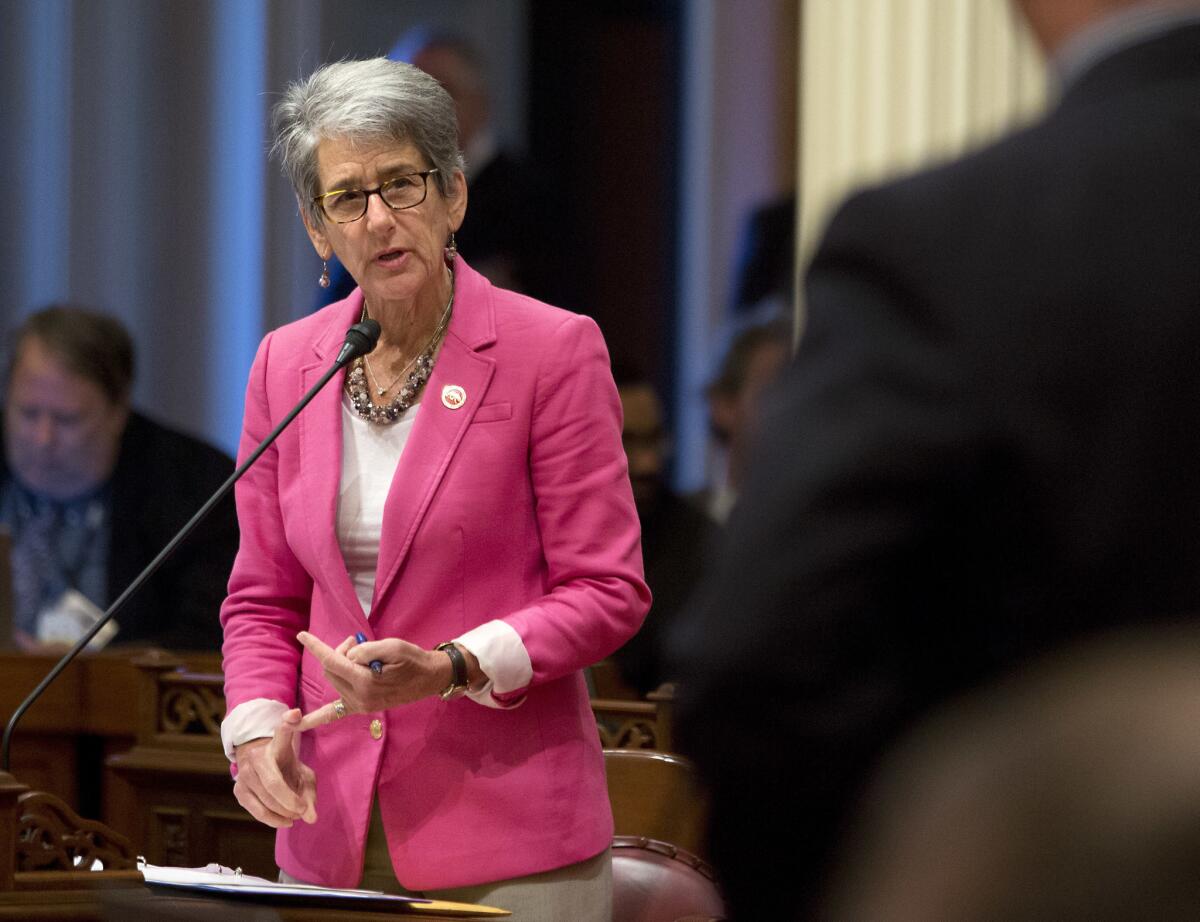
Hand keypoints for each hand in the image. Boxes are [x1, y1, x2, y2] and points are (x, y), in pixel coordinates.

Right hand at [232, 708, 316, 827]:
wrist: (259, 761)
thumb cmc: (286, 766)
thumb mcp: (302, 772)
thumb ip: (310, 793)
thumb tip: (311, 818)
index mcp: (277, 743)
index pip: (282, 732)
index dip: (288, 722)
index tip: (295, 714)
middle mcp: (257, 756)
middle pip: (273, 784)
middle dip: (291, 801)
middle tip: (304, 810)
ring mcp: (244, 773)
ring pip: (265, 800)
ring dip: (283, 813)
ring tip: (297, 815)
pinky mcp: (238, 790)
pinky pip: (256, 810)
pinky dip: (272, 819)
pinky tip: (285, 820)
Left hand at [296, 630, 457, 728]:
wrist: (429, 678)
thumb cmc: (413, 659)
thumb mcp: (392, 646)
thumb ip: (365, 650)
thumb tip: (347, 657)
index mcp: (365, 681)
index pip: (333, 661)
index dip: (316, 646)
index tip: (302, 635)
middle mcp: (359, 697)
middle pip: (331, 670)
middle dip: (339, 652)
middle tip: (357, 643)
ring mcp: (359, 705)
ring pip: (333, 680)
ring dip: (339, 665)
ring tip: (361, 657)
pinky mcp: (360, 708)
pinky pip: (333, 714)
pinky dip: (314, 719)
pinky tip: (296, 723)